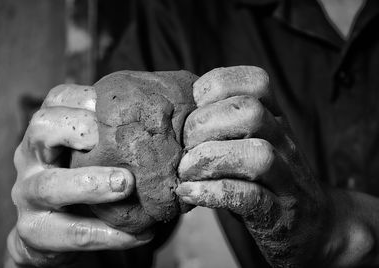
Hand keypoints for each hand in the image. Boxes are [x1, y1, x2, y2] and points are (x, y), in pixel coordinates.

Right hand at [7, 85, 152, 266]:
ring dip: (92, 184)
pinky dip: (108, 234)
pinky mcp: (35, 232)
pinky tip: (140, 234)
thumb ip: (115, 138)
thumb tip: (171, 120)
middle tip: (116, 141)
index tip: (120, 109)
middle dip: (79, 129)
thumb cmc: (83, 180)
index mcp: (48, 132)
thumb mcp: (91, 154)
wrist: (54, 231)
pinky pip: (71, 233)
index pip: (56, 100)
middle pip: (41, 129)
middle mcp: (31, 157)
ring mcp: (28, 195)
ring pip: (50, 186)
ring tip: (127, 185)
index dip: (85, 99)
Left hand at [176, 66, 330, 266]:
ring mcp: (285, 179)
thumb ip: (223, 124)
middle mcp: (284, 142)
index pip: (256, 82)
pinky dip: (213, 192)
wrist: (312, 225)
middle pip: (250, 113)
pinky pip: (250, 197)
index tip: (193, 106)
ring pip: (256, 155)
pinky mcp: (278, 214)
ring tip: (185, 172)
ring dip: (209, 160)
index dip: (216, 86)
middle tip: (184, 147)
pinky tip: (189, 193)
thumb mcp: (249, 142)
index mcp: (275, 119)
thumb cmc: (264, 179)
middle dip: (204, 125)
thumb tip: (173, 114)